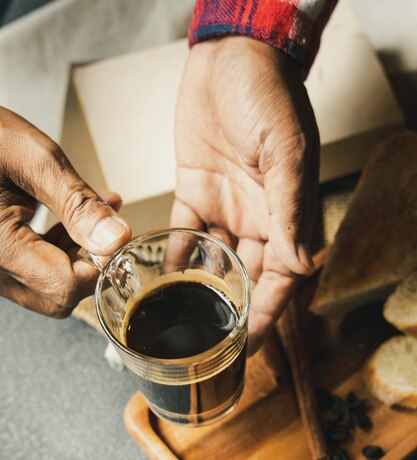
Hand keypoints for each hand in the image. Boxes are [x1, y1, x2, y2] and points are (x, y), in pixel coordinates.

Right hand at [0, 107, 130, 316]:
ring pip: (48, 288)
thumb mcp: (35, 160)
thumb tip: (116, 240)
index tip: (115, 239)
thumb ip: (78, 204)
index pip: (65, 286)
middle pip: (58, 297)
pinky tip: (72, 220)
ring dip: (78, 255)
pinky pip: (33, 273)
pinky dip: (58, 251)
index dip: (99, 266)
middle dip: (90, 263)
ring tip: (97, 211)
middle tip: (107, 225)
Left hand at [173, 38, 318, 352]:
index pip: (279, 278)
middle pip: (245, 277)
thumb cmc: (269, 96)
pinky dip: (173, 253)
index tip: (249, 346)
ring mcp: (225, 206)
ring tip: (180, 317)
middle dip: (229, 310)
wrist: (233, 56)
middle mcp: (256, 217)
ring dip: (199, 287)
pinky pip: (184, 231)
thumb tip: (299, 265)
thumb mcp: (286, 153)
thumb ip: (291, 211)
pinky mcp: (195, 188)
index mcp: (284, 214)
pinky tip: (161, 276)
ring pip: (213, 259)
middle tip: (209, 341)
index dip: (267, 315)